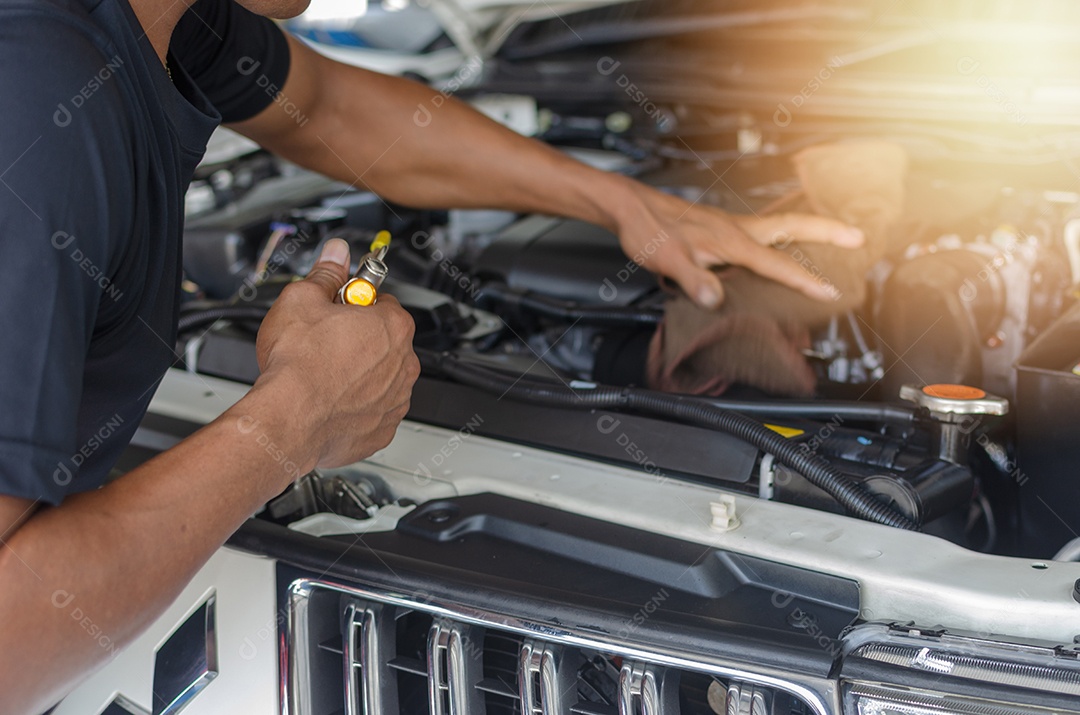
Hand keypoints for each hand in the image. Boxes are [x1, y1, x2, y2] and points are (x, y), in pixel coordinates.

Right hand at [252, 238, 419, 470]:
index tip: (337, 307)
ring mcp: (396, 398)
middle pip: (384, 339)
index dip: (354, 302)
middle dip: (358, 337)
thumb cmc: (298, 365)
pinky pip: (373, 410)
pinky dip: (356, 406)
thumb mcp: (302, 299)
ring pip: (380, 376)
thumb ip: (325, 273)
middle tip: (324, 340)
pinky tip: (330, 400)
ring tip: (323, 373)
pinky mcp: (383, 429)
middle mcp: (404, 363)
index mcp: (393, 325)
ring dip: (359, 372)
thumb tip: (335, 254)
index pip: (382, 300)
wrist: (290, 420)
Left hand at [613, 181, 864, 308]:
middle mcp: (736, 230)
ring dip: (808, 230)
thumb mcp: (669, 260)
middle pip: (793, 226)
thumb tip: (716, 300)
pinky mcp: (719, 229)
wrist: (629, 207)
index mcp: (731, 240)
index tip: (829, 292)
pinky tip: (778, 246)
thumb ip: (694, 281)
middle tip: (858, 236)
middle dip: (828, 230)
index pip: (777, 263)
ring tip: (834, 238)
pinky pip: (760, 231)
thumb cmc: (648, 229)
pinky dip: (780, 236)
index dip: (804, 280)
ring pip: (779, 226)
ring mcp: (729, 227)